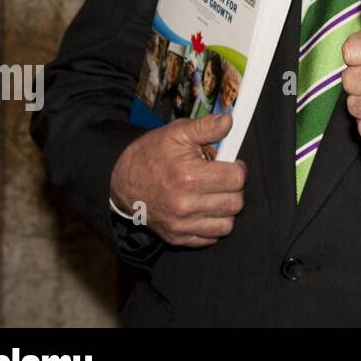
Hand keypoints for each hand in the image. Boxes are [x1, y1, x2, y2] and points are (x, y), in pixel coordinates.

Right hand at [109, 114, 246, 247]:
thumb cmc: (151, 155)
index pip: (236, 179)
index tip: (232, 164)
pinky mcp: (176, 238)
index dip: (238, 168)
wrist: (121, 183)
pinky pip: (211, 237)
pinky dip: (213, 224)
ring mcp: (180, 226)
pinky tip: (205, 208)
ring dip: (226, 208)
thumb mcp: (176, 133)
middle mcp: (185, 206)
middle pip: (235, 203)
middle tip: (223, 178)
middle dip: (235, 188)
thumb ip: (206, 127)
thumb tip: (229, 121)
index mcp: (188, 178)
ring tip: (215, 194)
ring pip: (227, 224)